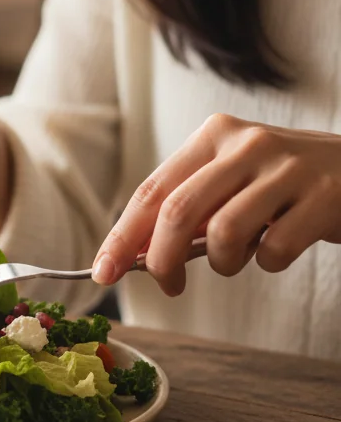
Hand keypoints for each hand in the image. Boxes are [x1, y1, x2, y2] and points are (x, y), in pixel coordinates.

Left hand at [93, 113, 340, 294]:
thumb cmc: (282, 183)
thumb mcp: (232, 179)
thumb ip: (189, 208)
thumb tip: (135, 254)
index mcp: (212, 135)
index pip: (151, 191)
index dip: (122, 235)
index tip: (103, 271)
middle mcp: (244, 143)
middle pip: (177, 211)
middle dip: (160, 260)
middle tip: (168, 285)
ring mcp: (286, 168)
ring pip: (223, 232)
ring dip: (222, 262)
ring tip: (237, 258)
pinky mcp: (323, 197)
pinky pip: (275, 250)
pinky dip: (268, 263)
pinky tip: (279, 248)